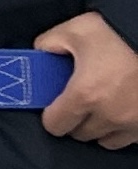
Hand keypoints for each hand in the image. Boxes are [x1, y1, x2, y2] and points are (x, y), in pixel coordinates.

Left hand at [36, 12, 137, 146]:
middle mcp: (109, 116)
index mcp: (85, 95)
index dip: (51, 114)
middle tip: (80, 100)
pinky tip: (122, 110)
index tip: (55, 104)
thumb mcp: (77, 29)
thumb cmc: (119, 33)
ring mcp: (134, 123)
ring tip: (103, 105)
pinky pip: (130, 138)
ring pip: (107, 140)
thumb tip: (39, 56)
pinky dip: (124, 129)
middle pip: (80, 133)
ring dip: (100, 127)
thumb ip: (49, 44)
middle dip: (75, 119)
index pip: (55, 125)